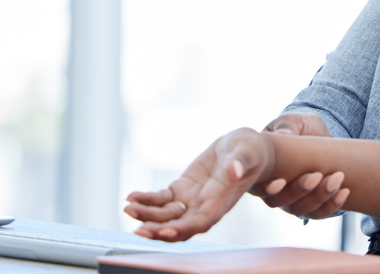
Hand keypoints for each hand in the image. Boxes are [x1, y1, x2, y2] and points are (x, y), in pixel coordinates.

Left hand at [125, 127, 274, 241]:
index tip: (166, 230)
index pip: (202, 221)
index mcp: (222, 200)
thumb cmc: (250, 150)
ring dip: (147, 215)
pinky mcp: (182, 189)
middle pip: (180, 225)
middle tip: (140, 229)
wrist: (244, 148)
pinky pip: (161, 199)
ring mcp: (192, 199)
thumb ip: (240, 162)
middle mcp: (205, 206)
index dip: (184, 228)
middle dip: (159, 229)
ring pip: (166, 215)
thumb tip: (234, 170)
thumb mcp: (248, 151)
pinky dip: (147, 200)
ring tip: (129, 208)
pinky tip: (132, 196)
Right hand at [251, 113, 348, 218]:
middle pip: (279, 201)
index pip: (256, 186)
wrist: (321, 135)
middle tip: (317, 175)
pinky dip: (332, 205)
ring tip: (337, 179)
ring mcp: (291, 199)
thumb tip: (282, 135)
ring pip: (300, 209)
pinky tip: (344, 191)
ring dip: (320, 197)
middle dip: (299, 190)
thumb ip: (286, 127)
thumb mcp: (292, 121)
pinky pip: (319, 212)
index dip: (267, 188)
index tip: (281, 181)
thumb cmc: (299, 125)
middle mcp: (272, 189)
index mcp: (260, 169)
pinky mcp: (310, 204)